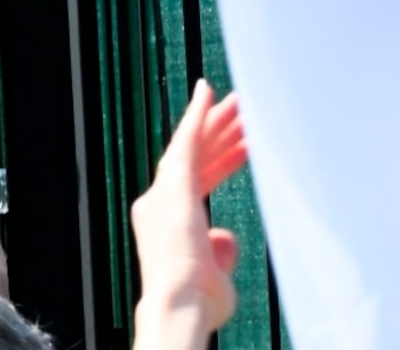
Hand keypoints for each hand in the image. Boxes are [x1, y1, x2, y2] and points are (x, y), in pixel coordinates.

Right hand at [130, 81, 247, 349]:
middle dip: (218, 134)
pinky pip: (186, 142)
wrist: (180, 304)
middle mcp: (157, 202)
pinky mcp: (173, 187)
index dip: (221, 161)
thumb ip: (220, 249)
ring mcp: (163, 193)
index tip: (242, 146)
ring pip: (192, 146)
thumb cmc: (197, 300)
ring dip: (215, 122)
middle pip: (193, 158)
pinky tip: (208, 94)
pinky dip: (196, 116)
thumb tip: (226, 236)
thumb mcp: (215, 273)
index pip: (197, 181)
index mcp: (166, 222)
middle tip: (241, 111)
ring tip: (240, 102)